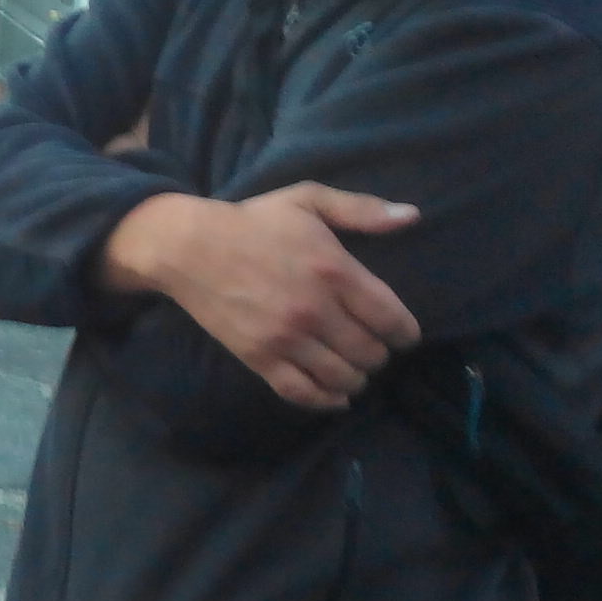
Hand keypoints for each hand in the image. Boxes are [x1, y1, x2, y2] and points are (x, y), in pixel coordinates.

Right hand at [101, 185, 421, 409]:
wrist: (189, 247)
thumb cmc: (253, 221)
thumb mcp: (308, 199)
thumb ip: (362, 209)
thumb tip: (412, 216)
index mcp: (334, 269)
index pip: (391, 319)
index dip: (405, 333)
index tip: (402, 334)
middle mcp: (315, 309)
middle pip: (370, 353)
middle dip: (380, 354)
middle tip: (372, 347)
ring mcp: (285, 338)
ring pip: (342, 377)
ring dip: (356, 378)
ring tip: (354, 368)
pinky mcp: (259, 357)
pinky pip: (303, 392)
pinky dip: (327, 400)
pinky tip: (337, 396)